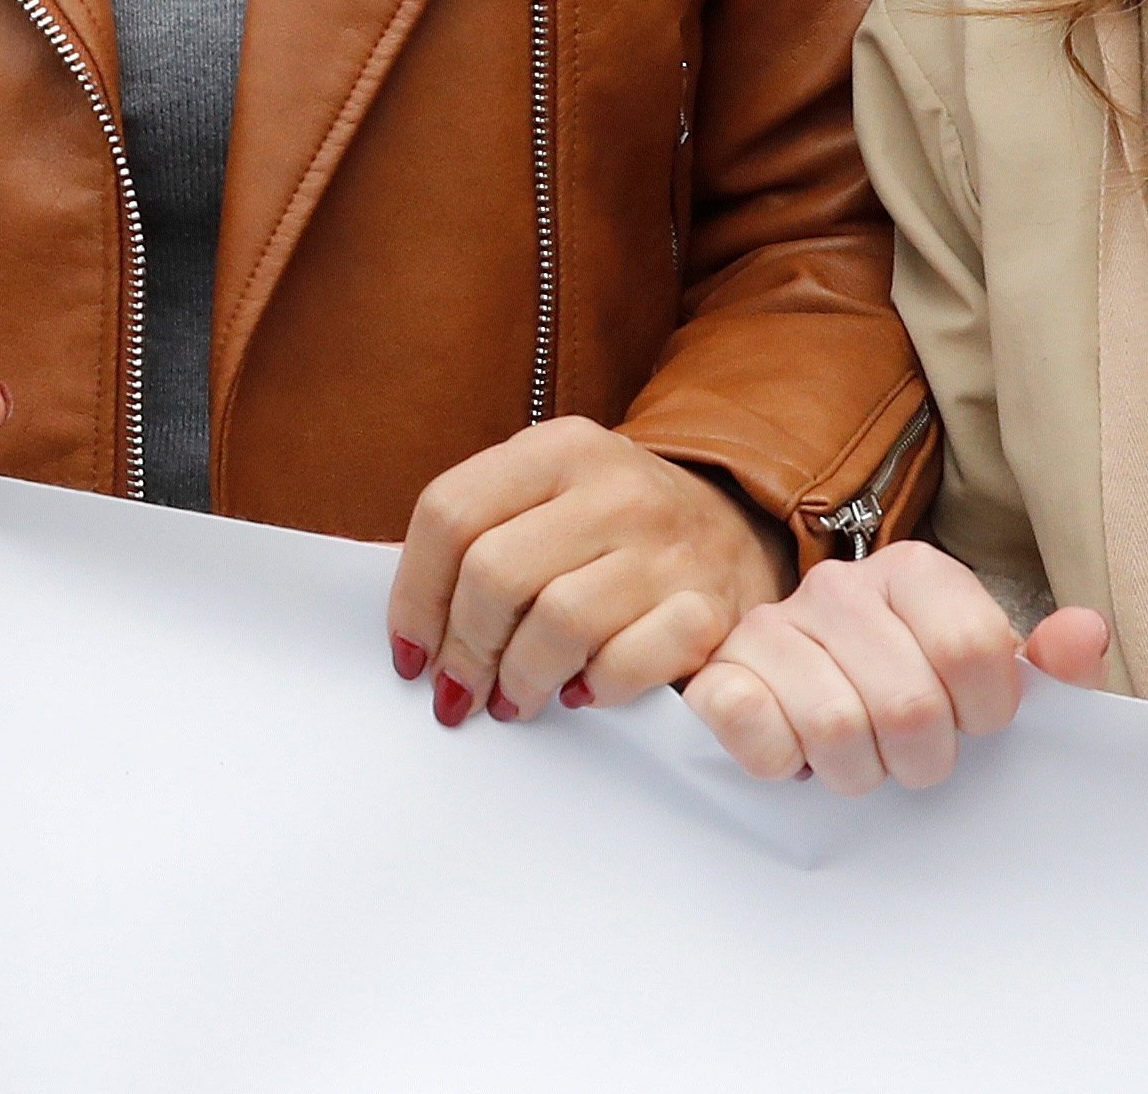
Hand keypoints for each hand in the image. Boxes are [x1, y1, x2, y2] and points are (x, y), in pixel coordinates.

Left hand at [386, 418, 790, 726]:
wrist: (737, 526)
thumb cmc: (616, 526)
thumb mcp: (549, 494)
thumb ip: (483, 533)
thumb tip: (417, 631)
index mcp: (558, 448)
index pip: (449, 513)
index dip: (414, 596)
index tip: (410, 653)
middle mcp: (613, 487)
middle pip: (493, 574)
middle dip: (463, 650)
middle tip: (458, 691)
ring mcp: (665, 547)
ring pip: (556, 622)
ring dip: (519, 678)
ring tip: (513, 699)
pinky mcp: (706, 608)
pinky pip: (627, 662)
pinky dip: (594, 688)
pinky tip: (581, 692)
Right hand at [681, 544, 1112, 790]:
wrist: (806, 701)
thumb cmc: (918, 695)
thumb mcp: (993, 683)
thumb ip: (1050, 667)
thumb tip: (1085, 634)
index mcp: (915, 572)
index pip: (974, 649)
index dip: (985, 715)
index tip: (973, 726)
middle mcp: (839, 586)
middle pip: (909, 703)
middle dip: (921, 759)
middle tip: (911, 757)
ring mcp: (772, 624)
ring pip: (836, 727)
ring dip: (857, 771)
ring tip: (858, 760)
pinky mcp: (720, 671)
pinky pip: (752, 724)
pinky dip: (783, 762)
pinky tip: (796, 754)